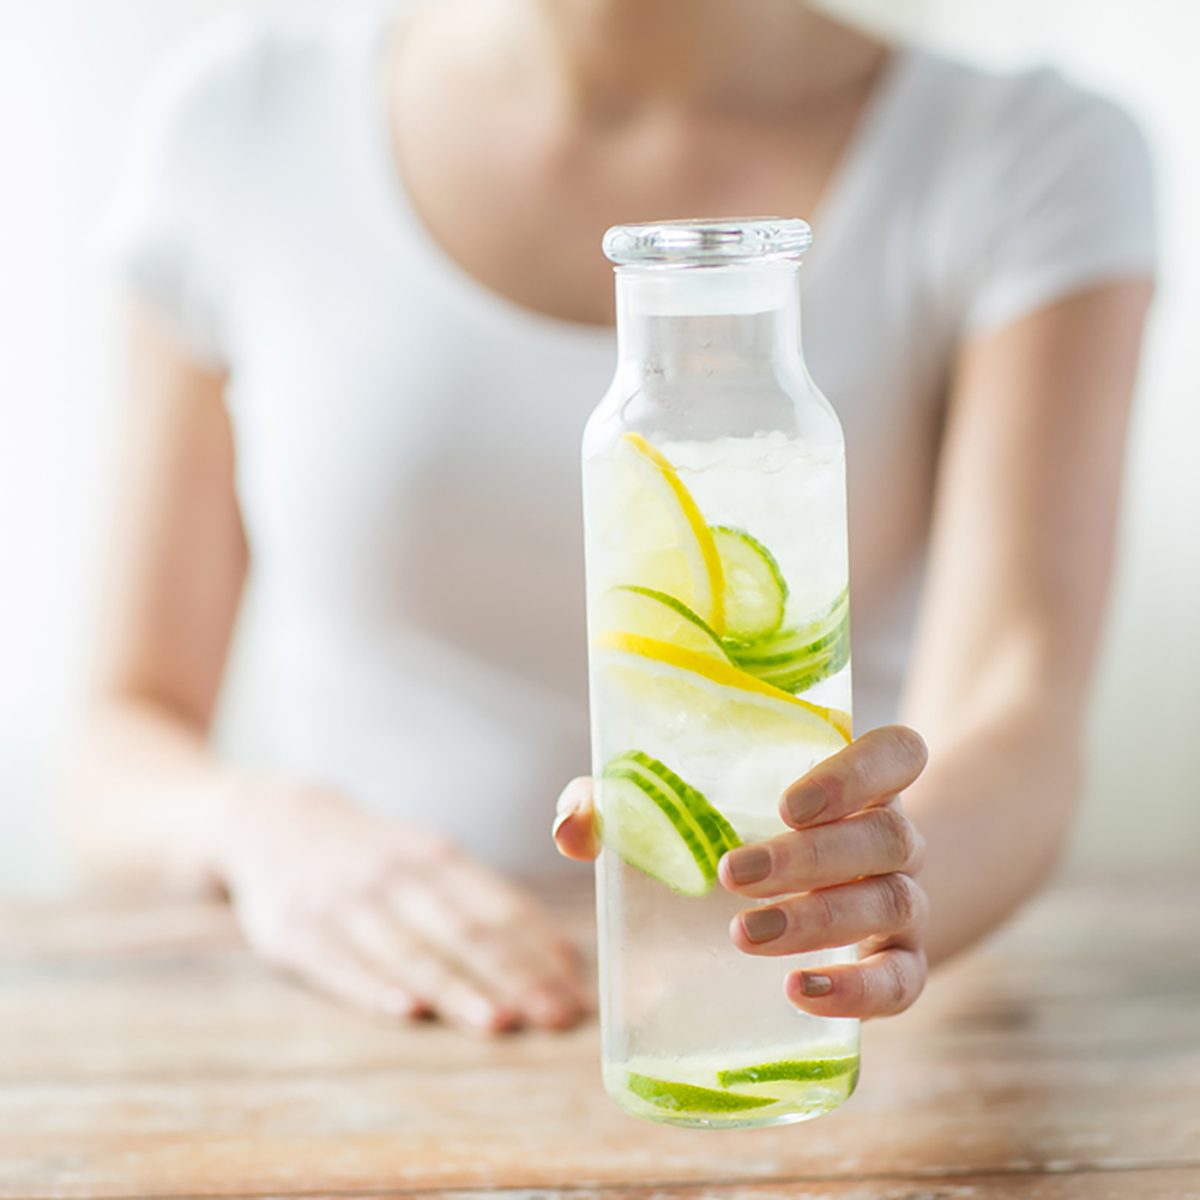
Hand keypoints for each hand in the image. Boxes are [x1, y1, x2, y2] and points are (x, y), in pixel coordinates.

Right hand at [218, 784, 586, 1033]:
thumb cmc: (373, 855)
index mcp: (436, 856)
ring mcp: (345, 903)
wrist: (272, 820)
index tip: (575, 992)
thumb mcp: (426, 856)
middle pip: (465, 932)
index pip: (500, 907)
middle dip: (515, 977)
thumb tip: (561, 956)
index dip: (541, 951)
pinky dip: (375, 988)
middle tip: (555, 1018)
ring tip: (499, 1022)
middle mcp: (396, 875)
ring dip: (457, 989)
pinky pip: (340, 964)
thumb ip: (485, 902)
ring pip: (410, 951)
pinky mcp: (296, 931)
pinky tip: (407, 1011)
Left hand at [553, 725, 928, 1018]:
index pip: (898, 753)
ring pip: (891, 902)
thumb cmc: (740, 835)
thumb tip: (573, 828)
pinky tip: (801, 992)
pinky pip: (902, 983)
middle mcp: (892, 836)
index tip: (789, 802)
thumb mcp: (688, 807)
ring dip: (820, 919)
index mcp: (855, 781)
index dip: (859, 770)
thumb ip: (622, 801)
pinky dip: (859, 991)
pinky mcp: (899, 966)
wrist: (823, 901)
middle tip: (732, 875)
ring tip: (745, 934)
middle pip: (886, 835)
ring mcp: (905, 903)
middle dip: (809, 857)